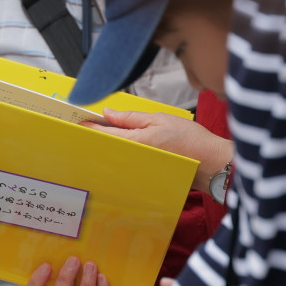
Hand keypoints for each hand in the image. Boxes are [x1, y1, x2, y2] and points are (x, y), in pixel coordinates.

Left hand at [85, 109, 232, 195]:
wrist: (208, 163)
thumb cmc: (189, 140)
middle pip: (106, 145)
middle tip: (84, 124)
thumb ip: (130, 118)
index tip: (77, 120)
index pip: (104, 134)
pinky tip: (119, 143)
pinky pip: (124, 159)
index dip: (89, 127)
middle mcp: (133, 157)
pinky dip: (118, 151)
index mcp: (136, 141)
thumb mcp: (158, 119)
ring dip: (106, 144)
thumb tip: (107, 114)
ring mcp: (136, 166)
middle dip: (94, 135)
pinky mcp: (142, 171)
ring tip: (100, 132)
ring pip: (114, 154)